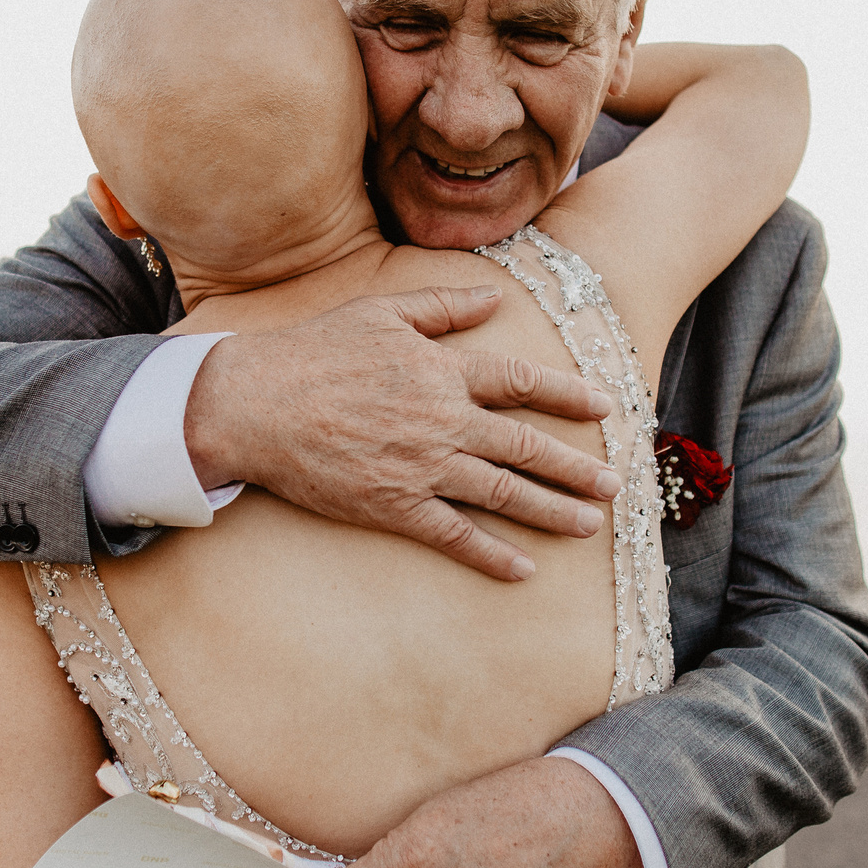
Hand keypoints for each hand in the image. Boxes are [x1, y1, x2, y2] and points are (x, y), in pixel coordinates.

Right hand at [184, 286, 620, 581]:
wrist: (254, 404)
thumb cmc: (313, 352)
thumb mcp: (381, 312)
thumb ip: (443, 308)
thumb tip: (492, 299)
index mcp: (443, 372)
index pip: (521, 384)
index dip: (567, 396)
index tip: (604, 407)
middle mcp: (443, 421)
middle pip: (525, 447)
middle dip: (576, 467)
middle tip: (613, 484)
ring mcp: (422, 467)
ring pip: (503, 494)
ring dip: (551, 512)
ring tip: (588, 524)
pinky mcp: (394, 506)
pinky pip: (454, 536)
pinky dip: (491, 554)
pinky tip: (522, 568)